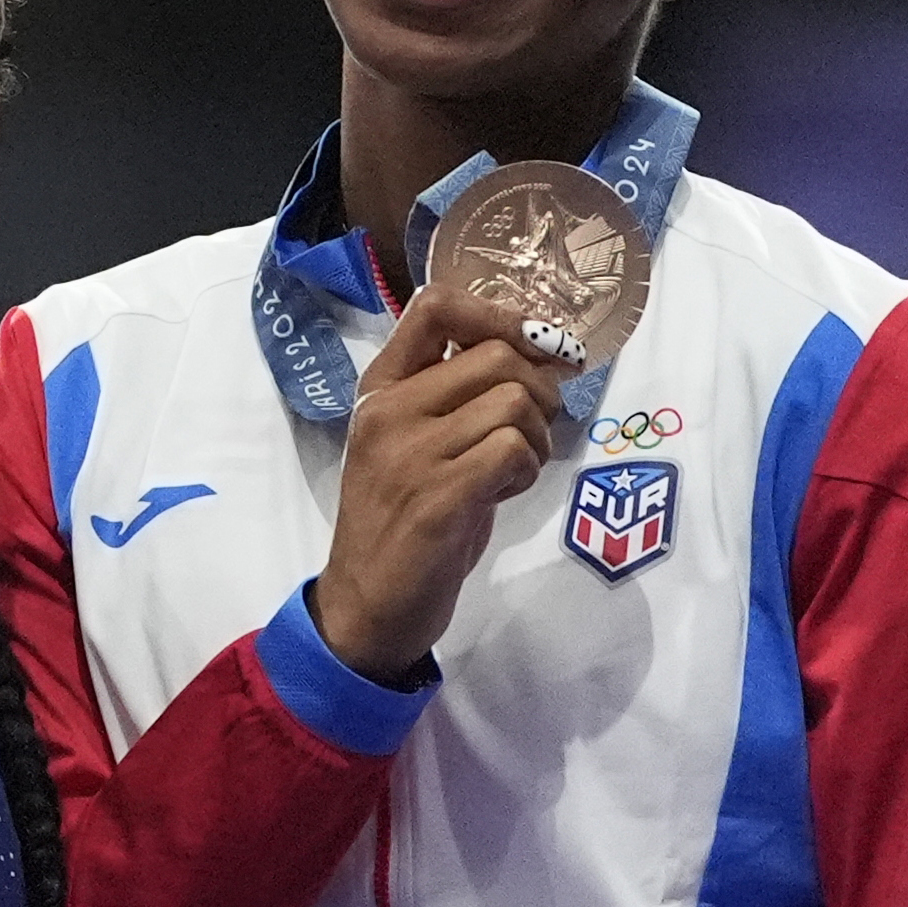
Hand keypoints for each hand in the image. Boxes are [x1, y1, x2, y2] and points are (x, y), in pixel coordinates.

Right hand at [312, 286, 575, 683]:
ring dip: (537, 436)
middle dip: (540, 387)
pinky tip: (506, 491)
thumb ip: (454, 393)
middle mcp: (390, 410)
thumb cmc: (399, 518)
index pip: (435, 305)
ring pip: (514, 402)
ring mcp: (411, 454)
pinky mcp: (439, 498)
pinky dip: (527, 469)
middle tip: (534, 428)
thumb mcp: (411, 440)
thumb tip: (539, 349)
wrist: (367, 602)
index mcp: (380, 388)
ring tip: (516, 467)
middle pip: (498, 354)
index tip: (531, 345)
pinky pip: (512, 450)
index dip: (500, 313)